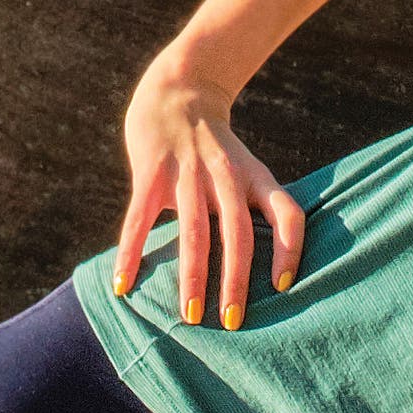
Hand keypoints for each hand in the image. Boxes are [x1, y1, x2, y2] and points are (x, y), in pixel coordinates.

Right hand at [110, 67, 306, 329]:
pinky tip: (123, 286)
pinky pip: (139, 218)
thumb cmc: (216, 148)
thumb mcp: (245, 171)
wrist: (178, 89)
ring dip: (192, 276)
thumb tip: (258, 277)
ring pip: (193, 229)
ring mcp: (188, 171)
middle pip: (238, 230)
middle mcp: (226, 175)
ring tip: (189, 318)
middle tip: (234, 323)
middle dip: (236, 279)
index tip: (282, 286)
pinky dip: (131, 253)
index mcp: (255, 177)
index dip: (289, 249)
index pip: (287, 213)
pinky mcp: (151, 171)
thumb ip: (251, 213)